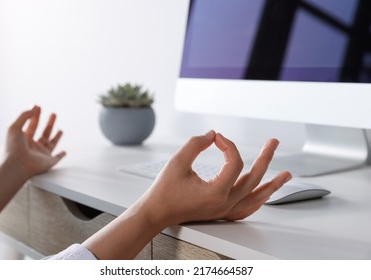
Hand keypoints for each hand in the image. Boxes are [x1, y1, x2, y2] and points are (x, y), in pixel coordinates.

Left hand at [4, 105, 65, 178]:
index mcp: (24, 139)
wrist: (18, 164)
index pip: (32, 125)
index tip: (38, 107)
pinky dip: (61, 155)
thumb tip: (33, 108)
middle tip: (53, 114)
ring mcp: (42, 154)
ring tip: (60, 130)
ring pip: (51, 144)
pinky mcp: (49, 161)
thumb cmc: (13, 147)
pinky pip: (57, 158)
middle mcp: (33, 146)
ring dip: (56, 137)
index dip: (35, 115)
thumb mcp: (15, 127)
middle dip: (49, 123)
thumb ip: (24, 116)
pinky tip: (64, 152)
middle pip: (44, 132)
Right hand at [140, 130, 291, 226]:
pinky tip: (265, 195)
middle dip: (265, 158)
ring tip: (286, 175)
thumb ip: (195, 144)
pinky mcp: (220, 212)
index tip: (217, 138)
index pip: (234, 163)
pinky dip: (258, 200)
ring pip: (255, 198)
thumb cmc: (164, 190)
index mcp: (216, 192)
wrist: (156, 212)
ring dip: (271, 185)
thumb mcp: (177, 162)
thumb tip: (212, 135)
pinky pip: (246, 208)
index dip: (228, 145)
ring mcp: (224, 210)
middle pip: (253, 178)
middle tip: (273, 142)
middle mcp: (224, 203)